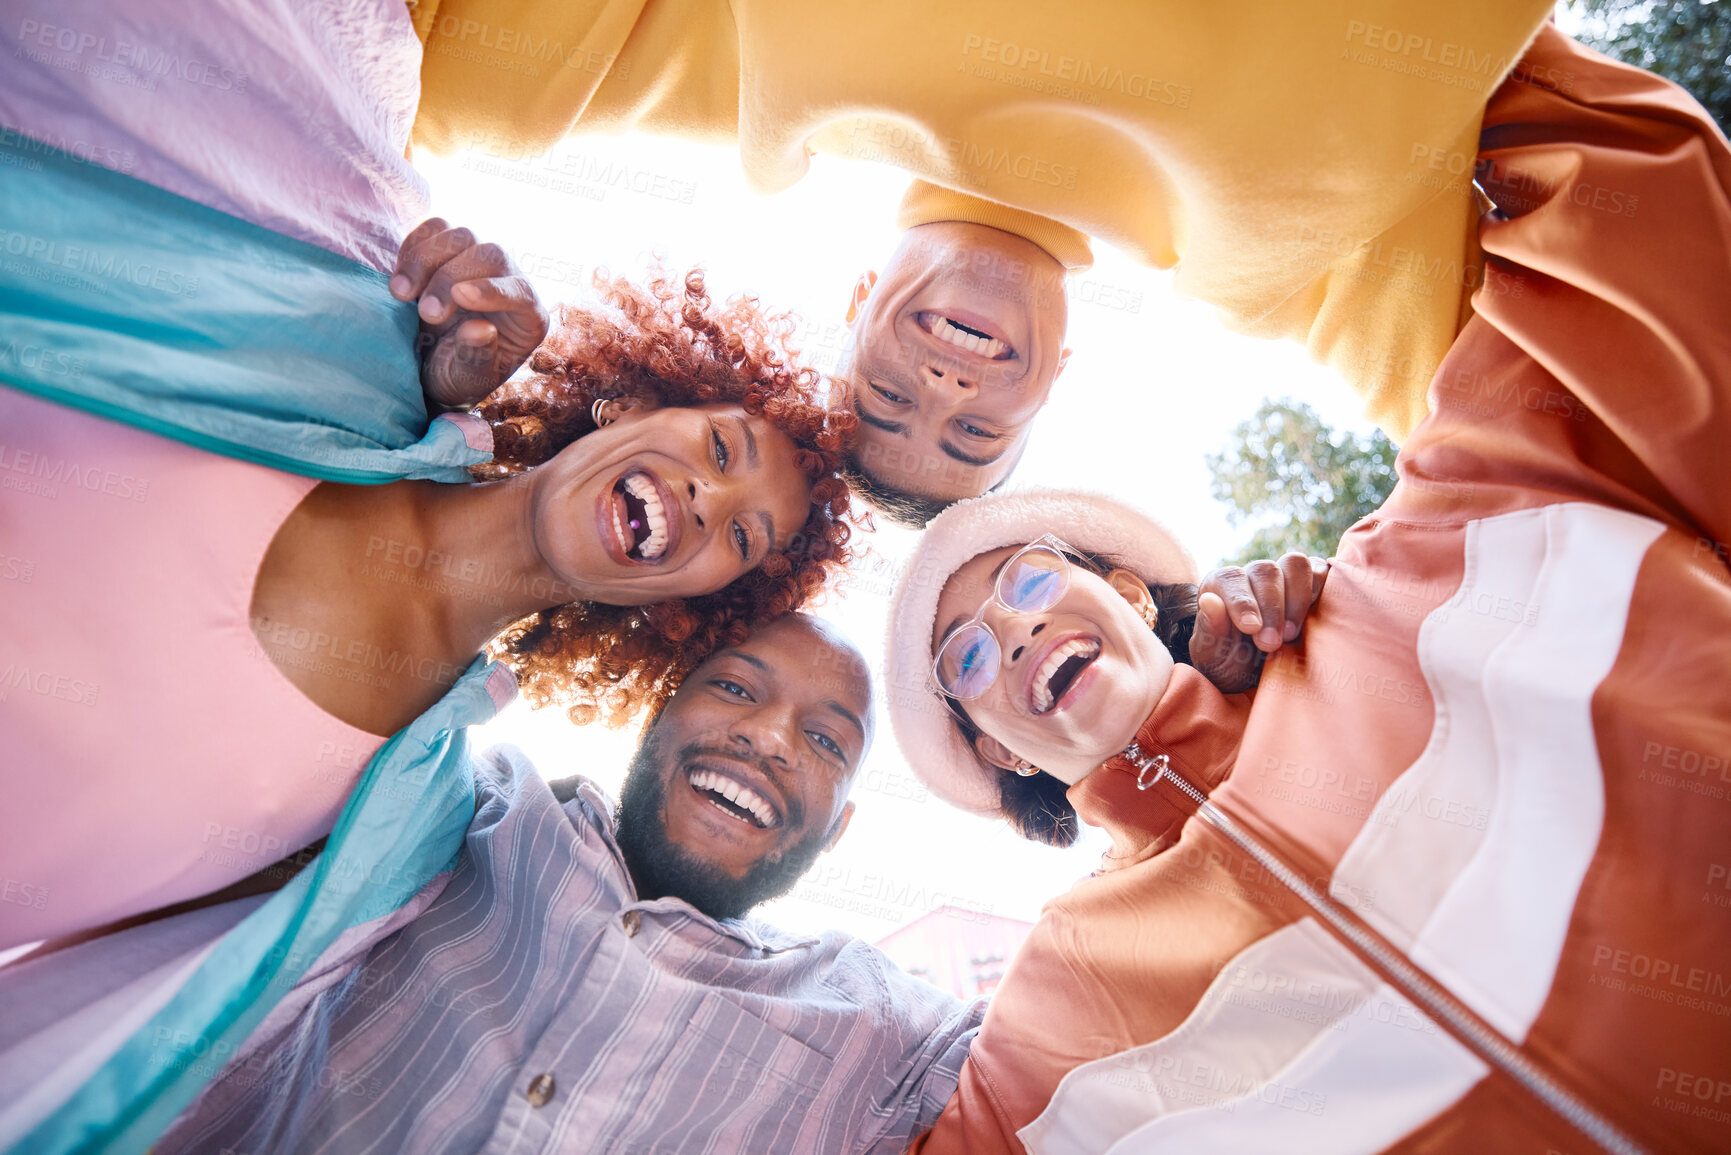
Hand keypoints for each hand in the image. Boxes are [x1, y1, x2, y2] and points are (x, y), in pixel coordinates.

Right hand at [391, 218, 548, 410]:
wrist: (428, 366)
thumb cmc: (456, 377)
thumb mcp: (466, 382)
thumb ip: (476, 358)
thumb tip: (481, 329)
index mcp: (527, 318)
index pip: (521, 291)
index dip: (493, 289)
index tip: (460, 297)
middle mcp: (508, 282)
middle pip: (490, 254)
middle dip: (450, 278)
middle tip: (425, 313)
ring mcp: (479, 262)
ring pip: (461, 236)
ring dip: (425, 259)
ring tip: (400, 295)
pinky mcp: (450, 249)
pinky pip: (436, 228)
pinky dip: (413, 246)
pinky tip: (400, 278)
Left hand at [1189, 553, 1327, 693]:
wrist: (1255, 679)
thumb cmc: (1228, 664)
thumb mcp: (1212, 656)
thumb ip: (1210, 629)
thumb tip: (1209, 601)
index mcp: (1221, 586)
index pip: (1230, 579)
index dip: (1242, 601)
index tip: (1251, 629)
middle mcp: (1252, 575)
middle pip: (1265, 571)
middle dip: (1271, 608)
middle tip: (1271, 643)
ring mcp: (1284, 576)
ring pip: (1295, 564)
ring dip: (1297, 598)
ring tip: (1292, 634)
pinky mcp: (1312, 583)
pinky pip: (1321, 572)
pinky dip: (1322, 589)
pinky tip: (1316, 619)